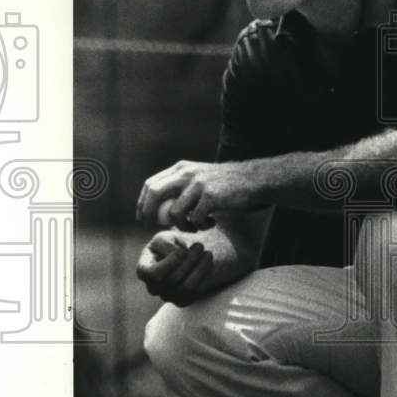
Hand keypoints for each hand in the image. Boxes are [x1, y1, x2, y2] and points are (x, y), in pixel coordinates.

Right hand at [135, 231, 216, 306]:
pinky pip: (195, 293)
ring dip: (200, 268)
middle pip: (173, 279)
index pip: (153, 274)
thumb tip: (178, 257)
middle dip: (190, 260)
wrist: (187, 253)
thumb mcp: (165, 238)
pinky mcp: (182, 301)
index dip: (169, 264)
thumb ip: (167, 246)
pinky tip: (207, 263)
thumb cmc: (171, 244)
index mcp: (144, 270)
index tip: (182, 250)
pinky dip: (204, 276)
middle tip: (200, 246)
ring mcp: (167, 296)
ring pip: (186, 287)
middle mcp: (153, 287)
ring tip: (207, 253)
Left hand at [136, 160, 254, 230]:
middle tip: (150, 228)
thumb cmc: (226, 185)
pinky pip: (194, 218)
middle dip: (148, 213)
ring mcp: (198, 184)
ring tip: (194, 228)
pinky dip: (199, 226)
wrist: (254, 180)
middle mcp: (186, 173)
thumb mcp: (200, 180)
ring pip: (174, 211)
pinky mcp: (210, 196)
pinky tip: (210, 224)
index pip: (151, 184)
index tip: (142, 218)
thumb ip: (181, 188)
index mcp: (181, 168)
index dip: (142, 202)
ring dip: (181, 225)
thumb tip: (159, 208)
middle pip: (154, 193)